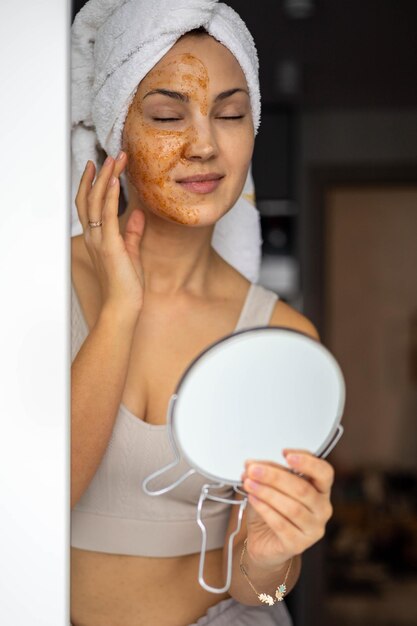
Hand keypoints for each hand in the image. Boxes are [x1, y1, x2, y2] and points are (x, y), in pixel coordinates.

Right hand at [75, 152, 144, 312]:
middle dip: (99, 174)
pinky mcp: (109, 244)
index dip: (92, 184)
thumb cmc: (126, 284)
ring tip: (115, 159)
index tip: (99, 166)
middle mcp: (93, 236)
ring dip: (106, 177)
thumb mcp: (131, 253)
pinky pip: (107, 214)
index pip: (89, 205)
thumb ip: (132, 233)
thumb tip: (138, 214)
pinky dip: (109, 195)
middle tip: (110, 155)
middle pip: (89, 197)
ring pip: (96, 200)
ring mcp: (99, 240)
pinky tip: (115, 179)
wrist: (122, 305)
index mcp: (97, 239)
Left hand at [241, 450, 333, 570]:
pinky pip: (281, 524)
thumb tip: (252, 465)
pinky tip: (253, 499)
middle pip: (303, 489)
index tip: (286, 454)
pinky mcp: (298, 545)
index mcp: (321, 489)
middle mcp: (322, 509)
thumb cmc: (272, 509)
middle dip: (275, 476)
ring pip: (292, 507)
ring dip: (267, 492)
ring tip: (249, 483)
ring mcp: (313, 529)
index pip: (324, 473)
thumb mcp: (272, 485)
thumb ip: (268, 472)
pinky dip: (264, 509)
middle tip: (253, 469)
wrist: (263, 539)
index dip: (308, 462)